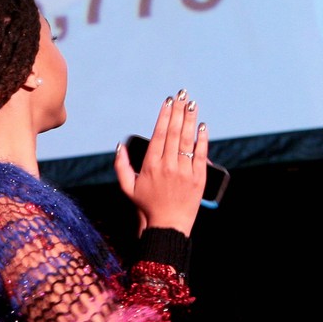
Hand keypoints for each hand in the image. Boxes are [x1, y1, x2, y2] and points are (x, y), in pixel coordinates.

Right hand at [114, 89, 207, 235]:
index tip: (167, 102)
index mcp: (151, 166)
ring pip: (187, 140)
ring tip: (192, 104)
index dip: (164, 116)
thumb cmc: (146, 206)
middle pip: (174, 133)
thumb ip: (121, 166)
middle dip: (177, 112)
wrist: (167, 226)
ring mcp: (185, 172)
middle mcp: (168, 166)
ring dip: (190, 120)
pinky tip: (202, 126)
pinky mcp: (198, 178)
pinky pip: (201, 155)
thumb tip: (119, 147)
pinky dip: (202, 139)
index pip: (159, 135)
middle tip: (182, 95)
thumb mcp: (127, 188)